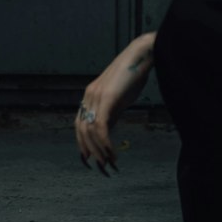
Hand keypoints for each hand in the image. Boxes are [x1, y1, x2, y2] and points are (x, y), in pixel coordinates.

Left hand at [74, 33, 155, 173]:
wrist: (141, 55)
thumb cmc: (134, 75)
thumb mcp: (119, 97)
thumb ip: (111, 112)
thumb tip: (107, 130)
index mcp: (89, 95)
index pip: (79, 124)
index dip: (82, 143)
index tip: (90, 158)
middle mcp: (89, 96)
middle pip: (82, 131)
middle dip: (91, 151)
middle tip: (102, 166)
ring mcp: (96, 96)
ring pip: (91, 131)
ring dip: (100, 150)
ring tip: (110, 162)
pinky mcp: (107, 98)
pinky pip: (101, 126)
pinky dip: (105, 142)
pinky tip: (113, 150)